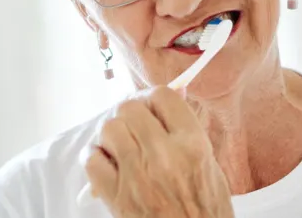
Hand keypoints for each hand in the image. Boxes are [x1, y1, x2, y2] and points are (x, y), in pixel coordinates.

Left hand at [83, 86, 232, 217]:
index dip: (153, 98)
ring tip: (120, 145)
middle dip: (130, 113)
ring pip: (109, 129)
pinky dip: (96, 157)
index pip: (163, 96)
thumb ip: (188, 131)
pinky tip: (107, 163)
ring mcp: (137, 176)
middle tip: (133, 125)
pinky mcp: (116, 196)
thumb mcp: (210, 167)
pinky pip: (92, 159)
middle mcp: (163, 156)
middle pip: (130, 108)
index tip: (151, 106)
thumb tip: (175, 95)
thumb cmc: (206, 212)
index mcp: (192, 146)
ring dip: (112, 134)